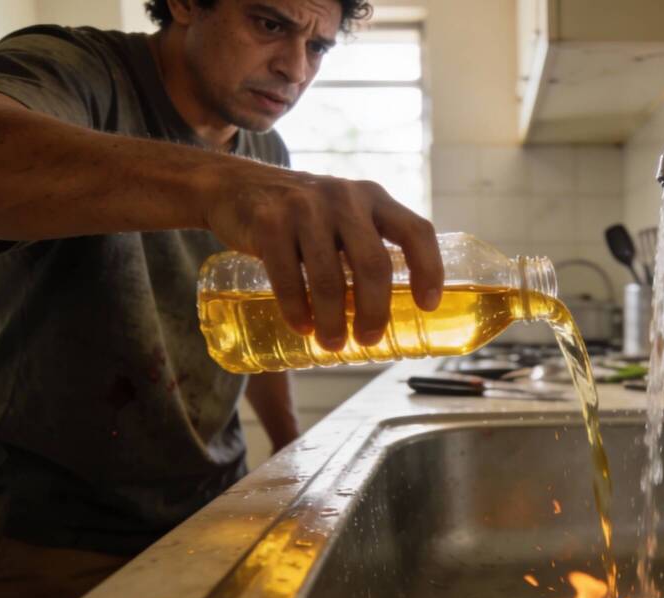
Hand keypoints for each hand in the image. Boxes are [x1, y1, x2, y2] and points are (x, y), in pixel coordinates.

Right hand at [205, 164, 442, 349]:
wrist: (234, 187)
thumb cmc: (302, 215)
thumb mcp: (343, 215)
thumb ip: (367, 244)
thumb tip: (394, 312)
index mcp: (373, 198)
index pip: (416, 231)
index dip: (429, 269)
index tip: (427, 306)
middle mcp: (345, 198)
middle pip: (373, 263)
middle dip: (374, 310)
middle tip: (369, 339)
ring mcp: (305, 207)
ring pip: (330, 276)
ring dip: (333, 319)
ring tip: (333, 344)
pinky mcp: (268, 222)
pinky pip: (287, 276)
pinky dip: (297, 309)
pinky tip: (303, 327)